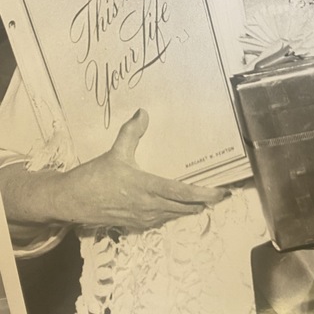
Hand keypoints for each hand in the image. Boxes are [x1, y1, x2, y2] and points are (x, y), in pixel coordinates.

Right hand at [49, 109, 225, 229]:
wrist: (71, 202)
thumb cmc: (94, 178)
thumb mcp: (115, 152)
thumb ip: (132, 132)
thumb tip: (143, 112)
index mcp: (146, 188)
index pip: (181, 193)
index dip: (202, 193)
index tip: (220, 192)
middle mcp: (147, 206)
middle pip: (182, 207)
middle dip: (202, 202)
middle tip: (220, 195)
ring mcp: (141, 218)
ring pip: (173, 215)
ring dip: (188, 209)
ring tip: (203, 202)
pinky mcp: (134, 224)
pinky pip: (160, 220)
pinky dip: (172, 214)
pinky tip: (177, 209)